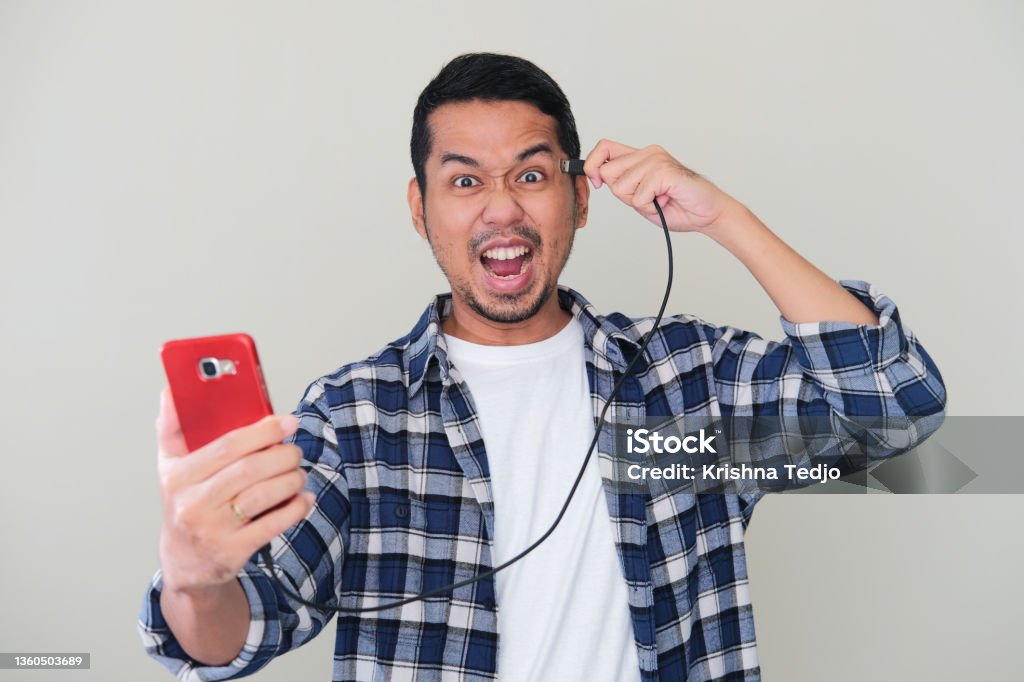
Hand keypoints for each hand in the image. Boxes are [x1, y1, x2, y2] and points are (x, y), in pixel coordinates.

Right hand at [155, 387, 314, 594]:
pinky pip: (273, 525)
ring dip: (291, 480)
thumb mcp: (171, 467)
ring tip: (298, 473)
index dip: (263, 431)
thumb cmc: (185, 504)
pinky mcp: (232, 552)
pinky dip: (295, 508)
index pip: (227, 446)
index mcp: (178, 476)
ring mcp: (212, 530)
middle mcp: (192, 503)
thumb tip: (171, 390)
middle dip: (282, 455)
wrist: (185, 562)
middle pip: (249, 470)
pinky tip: (303, 498)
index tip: (287, 422)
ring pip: (263, 495)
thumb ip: (172, 429)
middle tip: (296, 451)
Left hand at [582, 139, 738, 232]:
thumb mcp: (640, 198)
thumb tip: (598, 177)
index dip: (592, 165)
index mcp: (641, 156)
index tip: (598, 183)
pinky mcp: (664, 171)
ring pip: (621, 187)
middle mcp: (648, 153)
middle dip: (622, 193)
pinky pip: (638, 196)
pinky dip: (649, 206)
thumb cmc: (678, 207)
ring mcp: (656, 159)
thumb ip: (622, 187)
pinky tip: (666, 200)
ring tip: (659, 199)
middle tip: (646, 197)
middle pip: (608, 171)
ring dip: (639, 202)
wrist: (708, 214)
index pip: (603, 148)